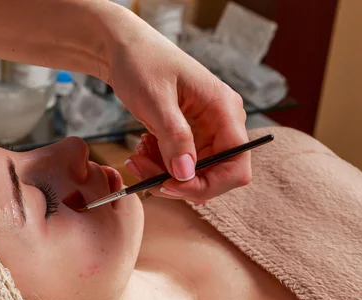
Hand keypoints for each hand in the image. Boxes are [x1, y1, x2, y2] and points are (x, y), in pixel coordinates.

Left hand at [107, 15, 250, 201]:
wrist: (125, 50)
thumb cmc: (142, 63)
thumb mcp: (156, 99)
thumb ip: (174, 137)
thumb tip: (186, 175)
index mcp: (224, 111)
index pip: (236, 166)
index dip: (206, 185)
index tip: (169, 185)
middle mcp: (222, 124)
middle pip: (214, 175)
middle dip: (177, 181)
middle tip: (142, 170)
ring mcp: (206, 131)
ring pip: (193, 174)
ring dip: (163, 174)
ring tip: (138, 154)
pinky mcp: (188, 135)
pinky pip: (180, 164)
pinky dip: (159, 165)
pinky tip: (142, 148)